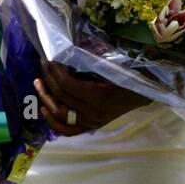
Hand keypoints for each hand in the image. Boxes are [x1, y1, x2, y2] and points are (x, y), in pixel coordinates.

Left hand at [33, 59, 151, 135]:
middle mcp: (92, 113)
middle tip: (42, 64)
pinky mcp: (92, 127)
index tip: (49, 58)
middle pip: (61, 97)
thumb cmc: (131, 75)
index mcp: (98, 96)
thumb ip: (90, 64)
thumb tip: (65, 53)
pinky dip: (53, 121)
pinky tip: (44, 109)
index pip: (66, 85)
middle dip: (48, 78)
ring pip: (60, 114)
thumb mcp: (112, 66)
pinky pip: (68, 130)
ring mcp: (91, 122)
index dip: (54, 71)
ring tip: (38, 83)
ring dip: (45, 97)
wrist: (145, 93)